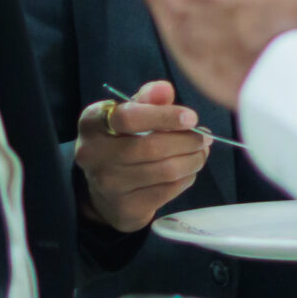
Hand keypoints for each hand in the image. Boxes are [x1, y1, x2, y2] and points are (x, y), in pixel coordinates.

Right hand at [76, 80, 210, 233]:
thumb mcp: (129, 114)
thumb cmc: (122, 141)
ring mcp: (107, 185)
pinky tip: (188, 171)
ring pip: (164, 170)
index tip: (191, 117)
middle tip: (204, 138)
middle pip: (151, 147)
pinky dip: (186, 178)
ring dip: (192, 160)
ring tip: (201, 153)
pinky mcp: (124, 208)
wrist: (104, 190)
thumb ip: (148, 99)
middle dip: (187, 141)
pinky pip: (167, 190)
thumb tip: (165, 89)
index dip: (164, 116)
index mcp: (92, 122)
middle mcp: (92, 154)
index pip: (129, 117)